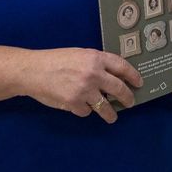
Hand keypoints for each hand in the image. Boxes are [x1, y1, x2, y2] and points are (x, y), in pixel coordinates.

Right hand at [21, 48, 141, 124]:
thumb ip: (96, 63)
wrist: (32, 71)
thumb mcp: (79, 55)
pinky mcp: (74, 104)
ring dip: (110, 113)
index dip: (133, 75)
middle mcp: (93, 74)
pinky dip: (84, 110)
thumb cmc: (55, 60)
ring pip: (105, 106)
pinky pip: (86, 111)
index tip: (139, 82)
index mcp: (96, 58)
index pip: (122, 66)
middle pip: (118, 88)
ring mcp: (84, 90)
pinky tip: (79, 106)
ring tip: (112, 117)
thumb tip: (112, 75)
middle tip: (130, 102)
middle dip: (127, 97)